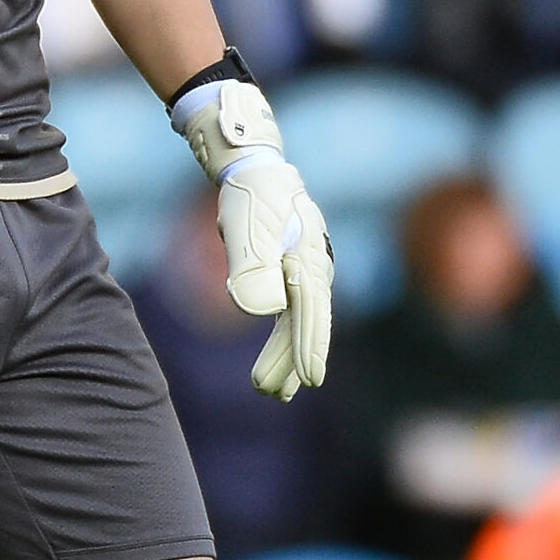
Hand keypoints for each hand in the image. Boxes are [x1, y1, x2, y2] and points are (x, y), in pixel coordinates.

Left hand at [172, 74, 332, 400]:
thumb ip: (253, 269)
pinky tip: (276, 355)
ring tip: (271, 390)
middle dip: (289, 360)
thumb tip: (263, 314)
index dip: (309, 349)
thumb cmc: (249, 196)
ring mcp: (305, 268)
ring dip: (285, 354)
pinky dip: (283, 335)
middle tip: (272, 394)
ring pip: (298, 320)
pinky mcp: (291, 268)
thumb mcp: (246, 230)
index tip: (307, 381)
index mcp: (308, 258)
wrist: (252, 164)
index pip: (310, 312)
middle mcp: (314, 266)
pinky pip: (291, 310)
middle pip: (305, 322)